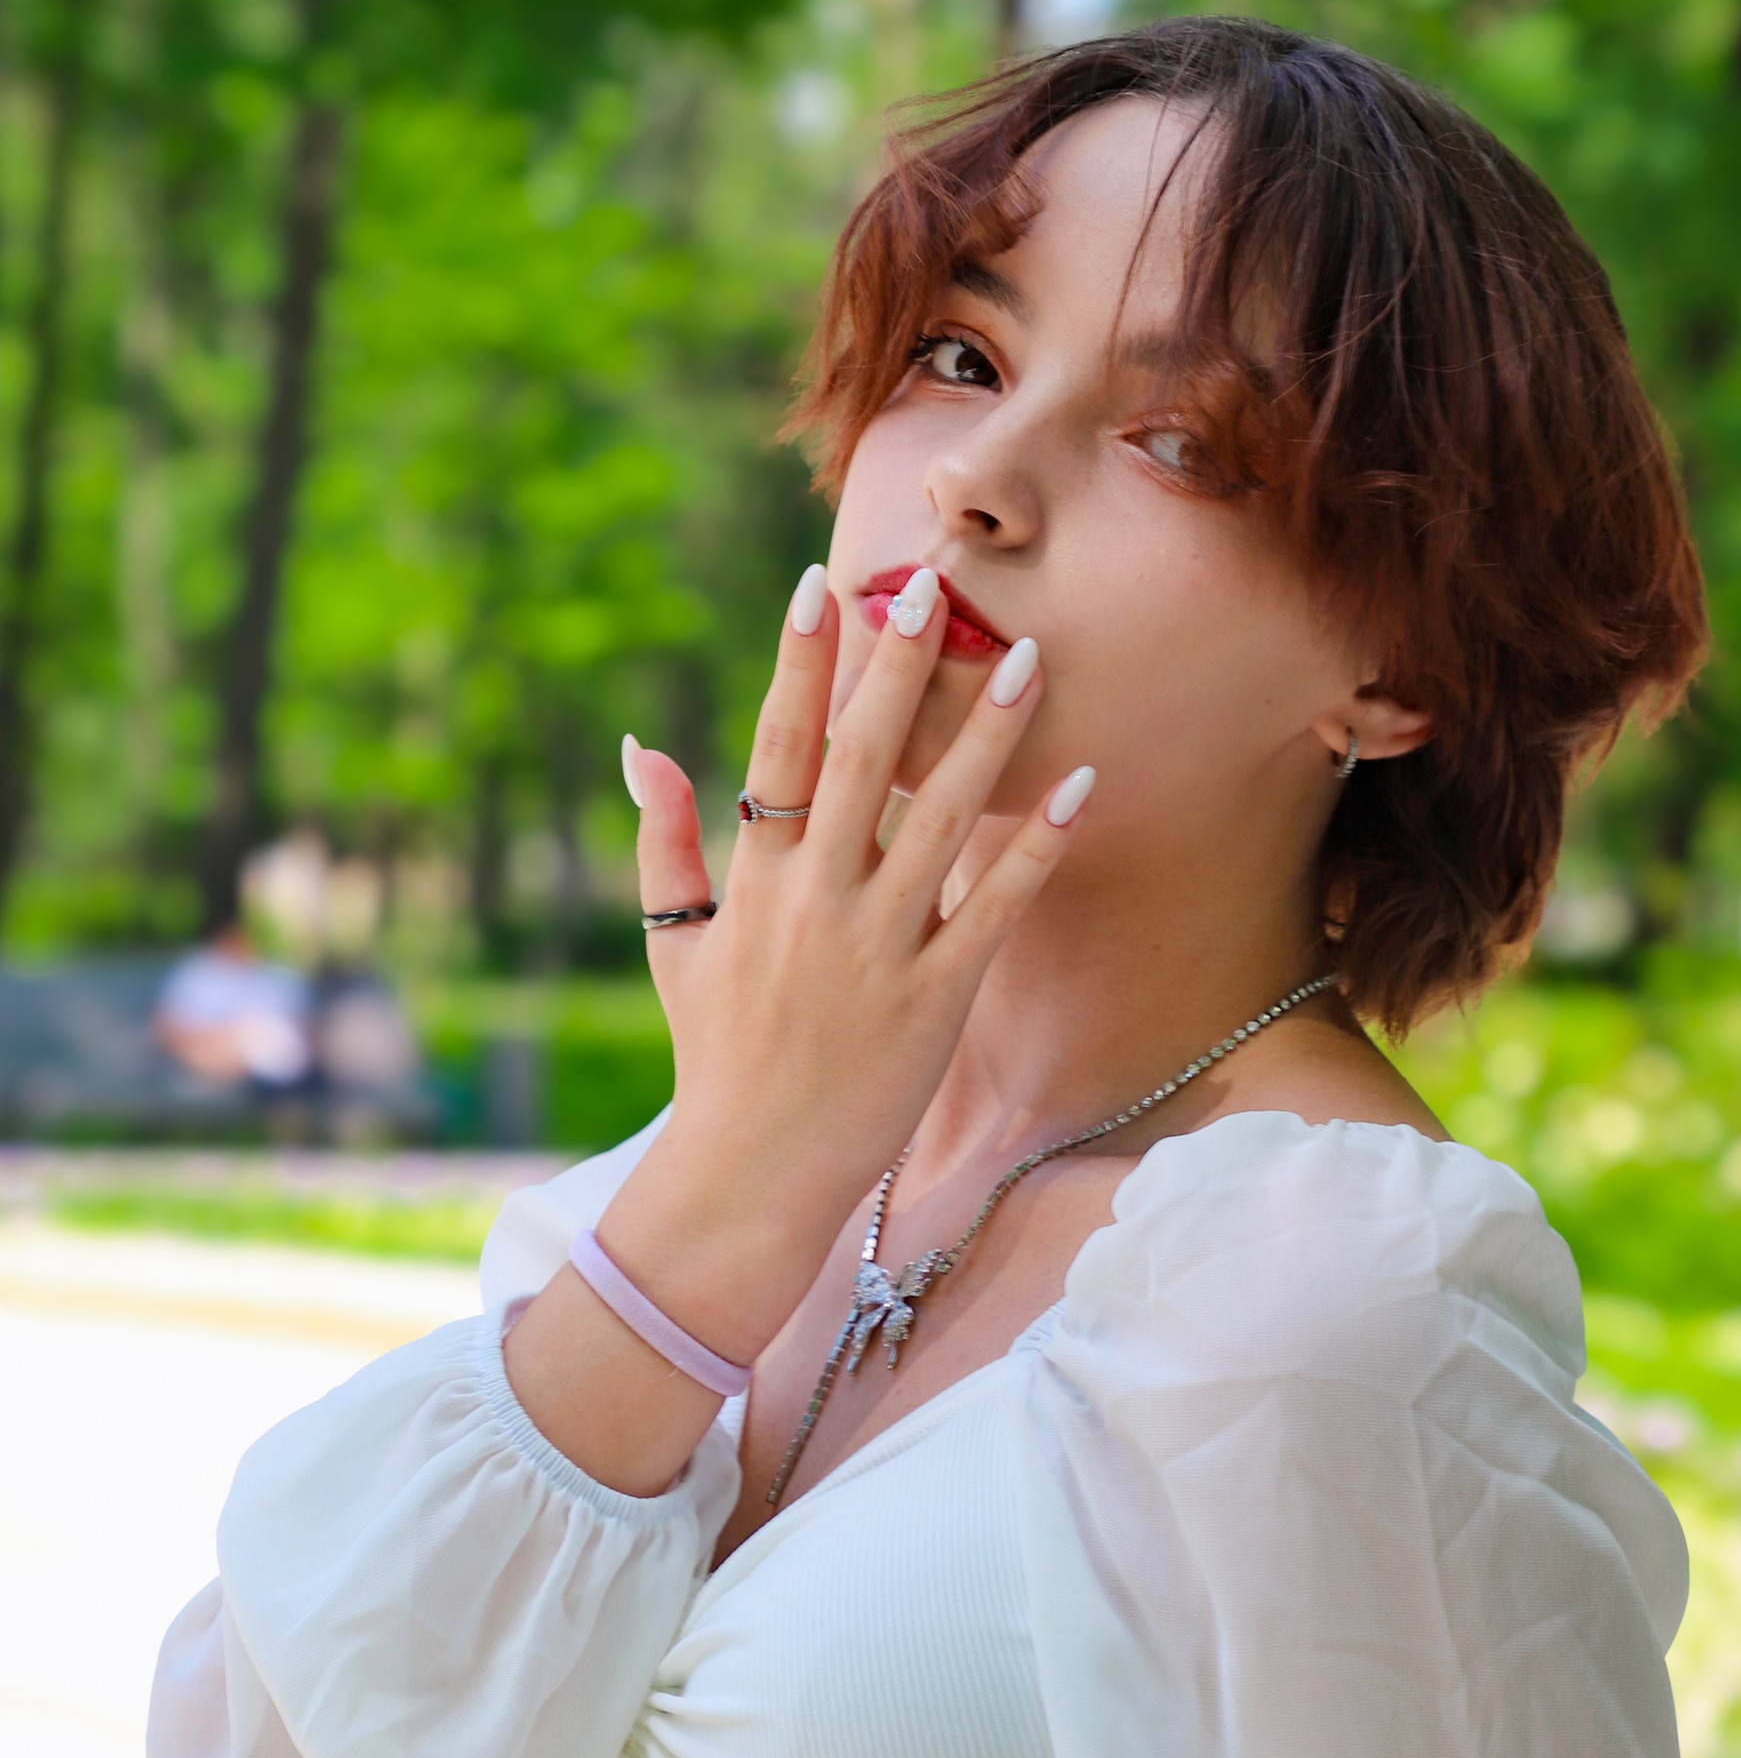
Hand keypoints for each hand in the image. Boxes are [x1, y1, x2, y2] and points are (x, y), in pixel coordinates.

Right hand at [605, 563, 1091, 1362]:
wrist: (754, 1172)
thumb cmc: (718, 1054)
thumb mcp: (677, 945)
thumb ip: (665, 842)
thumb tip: (644, 746)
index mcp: (756, 879)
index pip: (779, 747)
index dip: (800, 663)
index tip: (822, 585)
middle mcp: (818, 900)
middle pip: (863, 760)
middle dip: (900, 669)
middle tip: (935, 589)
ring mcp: (880, 947)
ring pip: (942, 818)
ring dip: (989, 734)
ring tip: (1030, 659)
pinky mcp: (938, 996)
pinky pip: (995, 906)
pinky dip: (1037, 846)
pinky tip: (1080, 786)